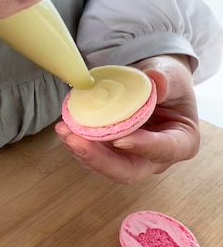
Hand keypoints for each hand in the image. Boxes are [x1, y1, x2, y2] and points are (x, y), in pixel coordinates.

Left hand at [55, 55, 199, 182]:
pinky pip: (96, 154)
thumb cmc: (169, 82)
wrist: (154, 84)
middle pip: (130, 170)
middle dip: (101, 160)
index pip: (164, 149)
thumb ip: (166, 80)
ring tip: (64, 131)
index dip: (143, 147)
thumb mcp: (172, 76)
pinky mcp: (112, 152)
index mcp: (181, 142)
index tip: (121, 140)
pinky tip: (65, 129)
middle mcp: (156, 157)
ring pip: (108, 166)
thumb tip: (156, 80)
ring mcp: (132, 157)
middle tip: (77, 141)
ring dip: (83, 152)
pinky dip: (79, 144)